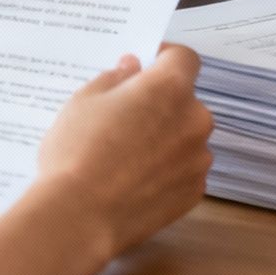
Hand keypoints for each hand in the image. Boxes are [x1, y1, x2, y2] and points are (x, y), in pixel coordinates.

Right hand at [34, 44, 213, 256]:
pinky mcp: (194, 192)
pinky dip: (167, 171)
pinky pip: (184, 170)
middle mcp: (195, 119)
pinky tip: (135, 182)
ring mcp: (198, 159)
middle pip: (184, 101)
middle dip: (161, 104)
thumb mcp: (84, 101)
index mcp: (169, 87)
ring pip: (185, 137)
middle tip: (125, 119)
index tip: (145, 67)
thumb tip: (132, 68)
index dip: (164, 58)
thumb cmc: (77, 151)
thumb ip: (115, 78)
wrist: (80, 217)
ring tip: (127, 158)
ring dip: (166, 139)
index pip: (184, 57)